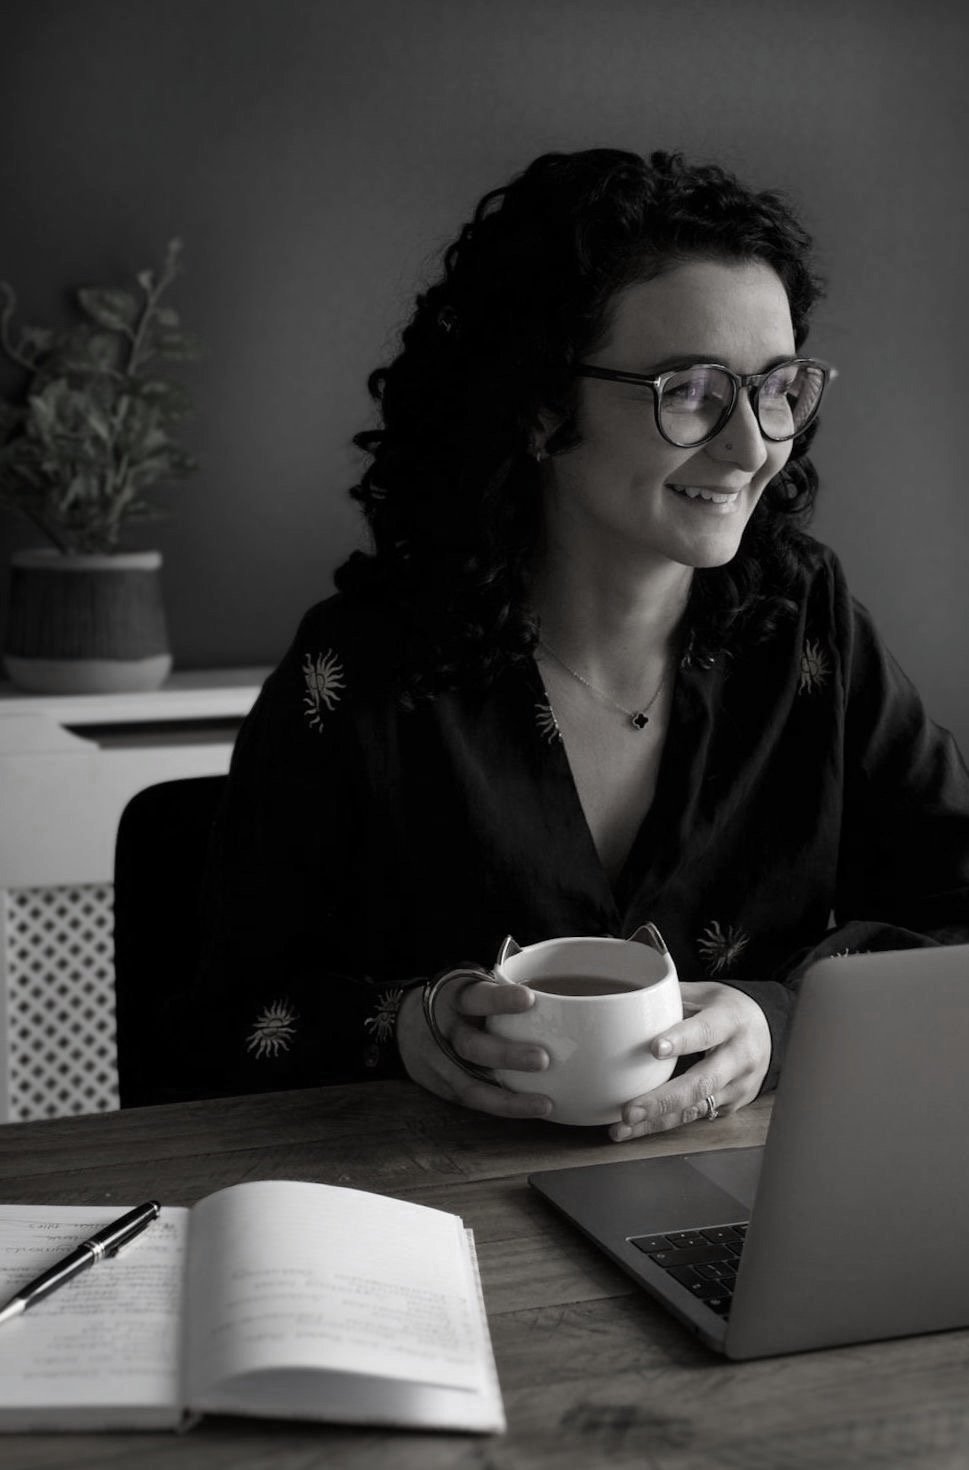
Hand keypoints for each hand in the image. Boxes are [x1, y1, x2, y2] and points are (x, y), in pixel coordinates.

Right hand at [396, 973, 552, 1118]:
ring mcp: (441, 1064)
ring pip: (471, 1085)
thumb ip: (500, 988)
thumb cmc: (453, 1003)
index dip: (500, 999)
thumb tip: (557, 990)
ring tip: (544, 1103)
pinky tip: (531, 1108)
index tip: (530, 998)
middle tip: (543, 1059)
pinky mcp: (443, 1087)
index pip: (476, 997)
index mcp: (453, 999)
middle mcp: (445, 1032)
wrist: (402, 1025)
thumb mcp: (468, 985)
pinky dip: (503, 1107)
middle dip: (507, 1055)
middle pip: (472, 1046)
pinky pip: (473, 1101)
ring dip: (509, 1098)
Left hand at [609, 982, 770, 1141]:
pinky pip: (695, 1116)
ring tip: (623, 1128)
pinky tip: (636, 1129)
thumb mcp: (704, 994)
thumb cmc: (726, 1010)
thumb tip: (627, 1000)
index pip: (707, 1031)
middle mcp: (739, 1057)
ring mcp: (738, 1086)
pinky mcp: (731, 1106)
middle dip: (663, 1100)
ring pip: (696, 1108)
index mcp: (730, 1020)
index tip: (654, 1048)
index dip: (682, 1040)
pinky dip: (664, 1123)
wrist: (768, 1032)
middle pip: (702, 1083)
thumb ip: (670, 998)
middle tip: (629, 1110)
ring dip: (656, 1121)